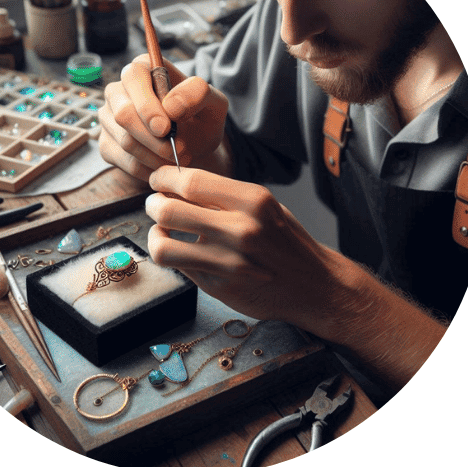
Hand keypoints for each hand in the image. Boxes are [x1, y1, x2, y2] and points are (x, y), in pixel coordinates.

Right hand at [97, 54, 228, 180]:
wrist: (195, 143)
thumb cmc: (201, 116)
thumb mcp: (213, 102)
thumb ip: (197, 94)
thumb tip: (170, 106)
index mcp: (143, 68)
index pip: (133, 77)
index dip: (146, 104)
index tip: (166, 129)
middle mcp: (119, 90)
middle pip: (122, 114)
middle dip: (153, 138)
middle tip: (178, 151)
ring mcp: (109, 118)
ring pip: (125, 141)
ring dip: (156, 156)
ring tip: (180, 158)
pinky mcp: (107, 144)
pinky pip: (123, 161)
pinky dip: (149, 168)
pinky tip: (166, 166)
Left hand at [146, 166, 447, 391]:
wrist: (314, 285)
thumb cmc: (286, 241)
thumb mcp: (264, 206)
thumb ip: (224, 196)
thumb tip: (178, 183)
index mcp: (252, 200)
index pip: (190, 182)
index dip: (165, 178)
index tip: (159, 180)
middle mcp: (240, 230)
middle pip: (168, 210)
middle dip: (153, 205)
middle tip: (155, 205)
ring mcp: (228, 262)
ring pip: (163, 246)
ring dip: (155, 236)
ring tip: (162, 232)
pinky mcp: (219, 287)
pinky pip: (179, 268)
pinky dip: (174, 257)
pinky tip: (183, 253)